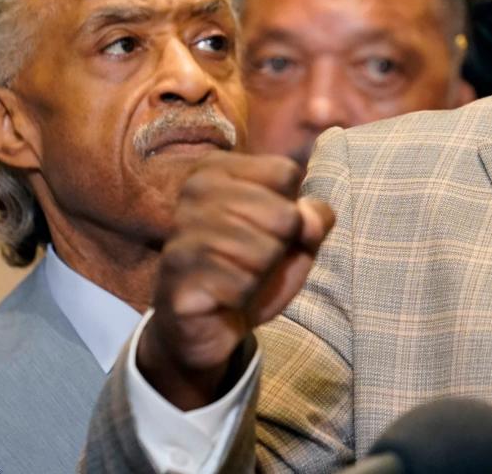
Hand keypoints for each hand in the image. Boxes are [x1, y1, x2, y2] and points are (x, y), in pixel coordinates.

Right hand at [137, 151, 335, 409]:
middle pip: (283, 214)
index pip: (286, 172)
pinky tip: (223, 296)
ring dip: (261, 274)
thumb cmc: (252, 268)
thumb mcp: (294, 239)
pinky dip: (243, 296)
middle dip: (279, 246)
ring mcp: (182, 231)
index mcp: (217, 169)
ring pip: (265, 251)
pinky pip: (242, 284)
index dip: (292, 209)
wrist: (208, 322)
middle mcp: (194, 191)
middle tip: (252, 259)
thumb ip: (313, 219)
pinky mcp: (178, 274)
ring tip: (237, 275)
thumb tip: (308, 218)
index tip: (265, 227)